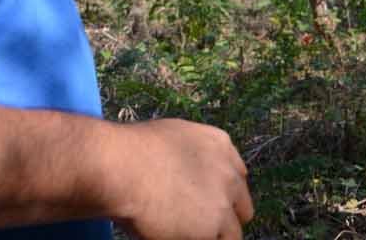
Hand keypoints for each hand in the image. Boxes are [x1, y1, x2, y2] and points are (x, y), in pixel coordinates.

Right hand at [108, 118, 252, 239]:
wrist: (122, 167)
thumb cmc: (131, 150)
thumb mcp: (171, 137)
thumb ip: (189, 155)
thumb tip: (183, 174)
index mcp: (220, 145)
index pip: (238, 177)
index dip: (222, 193)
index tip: (207, 203)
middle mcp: (229, 173)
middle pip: (243, 207)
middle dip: (226, 218)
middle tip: (199, 225)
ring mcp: (223, 202)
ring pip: (232, 234)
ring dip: (212, 236)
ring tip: (183, 234)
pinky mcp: (214, 228)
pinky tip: (176, 237)